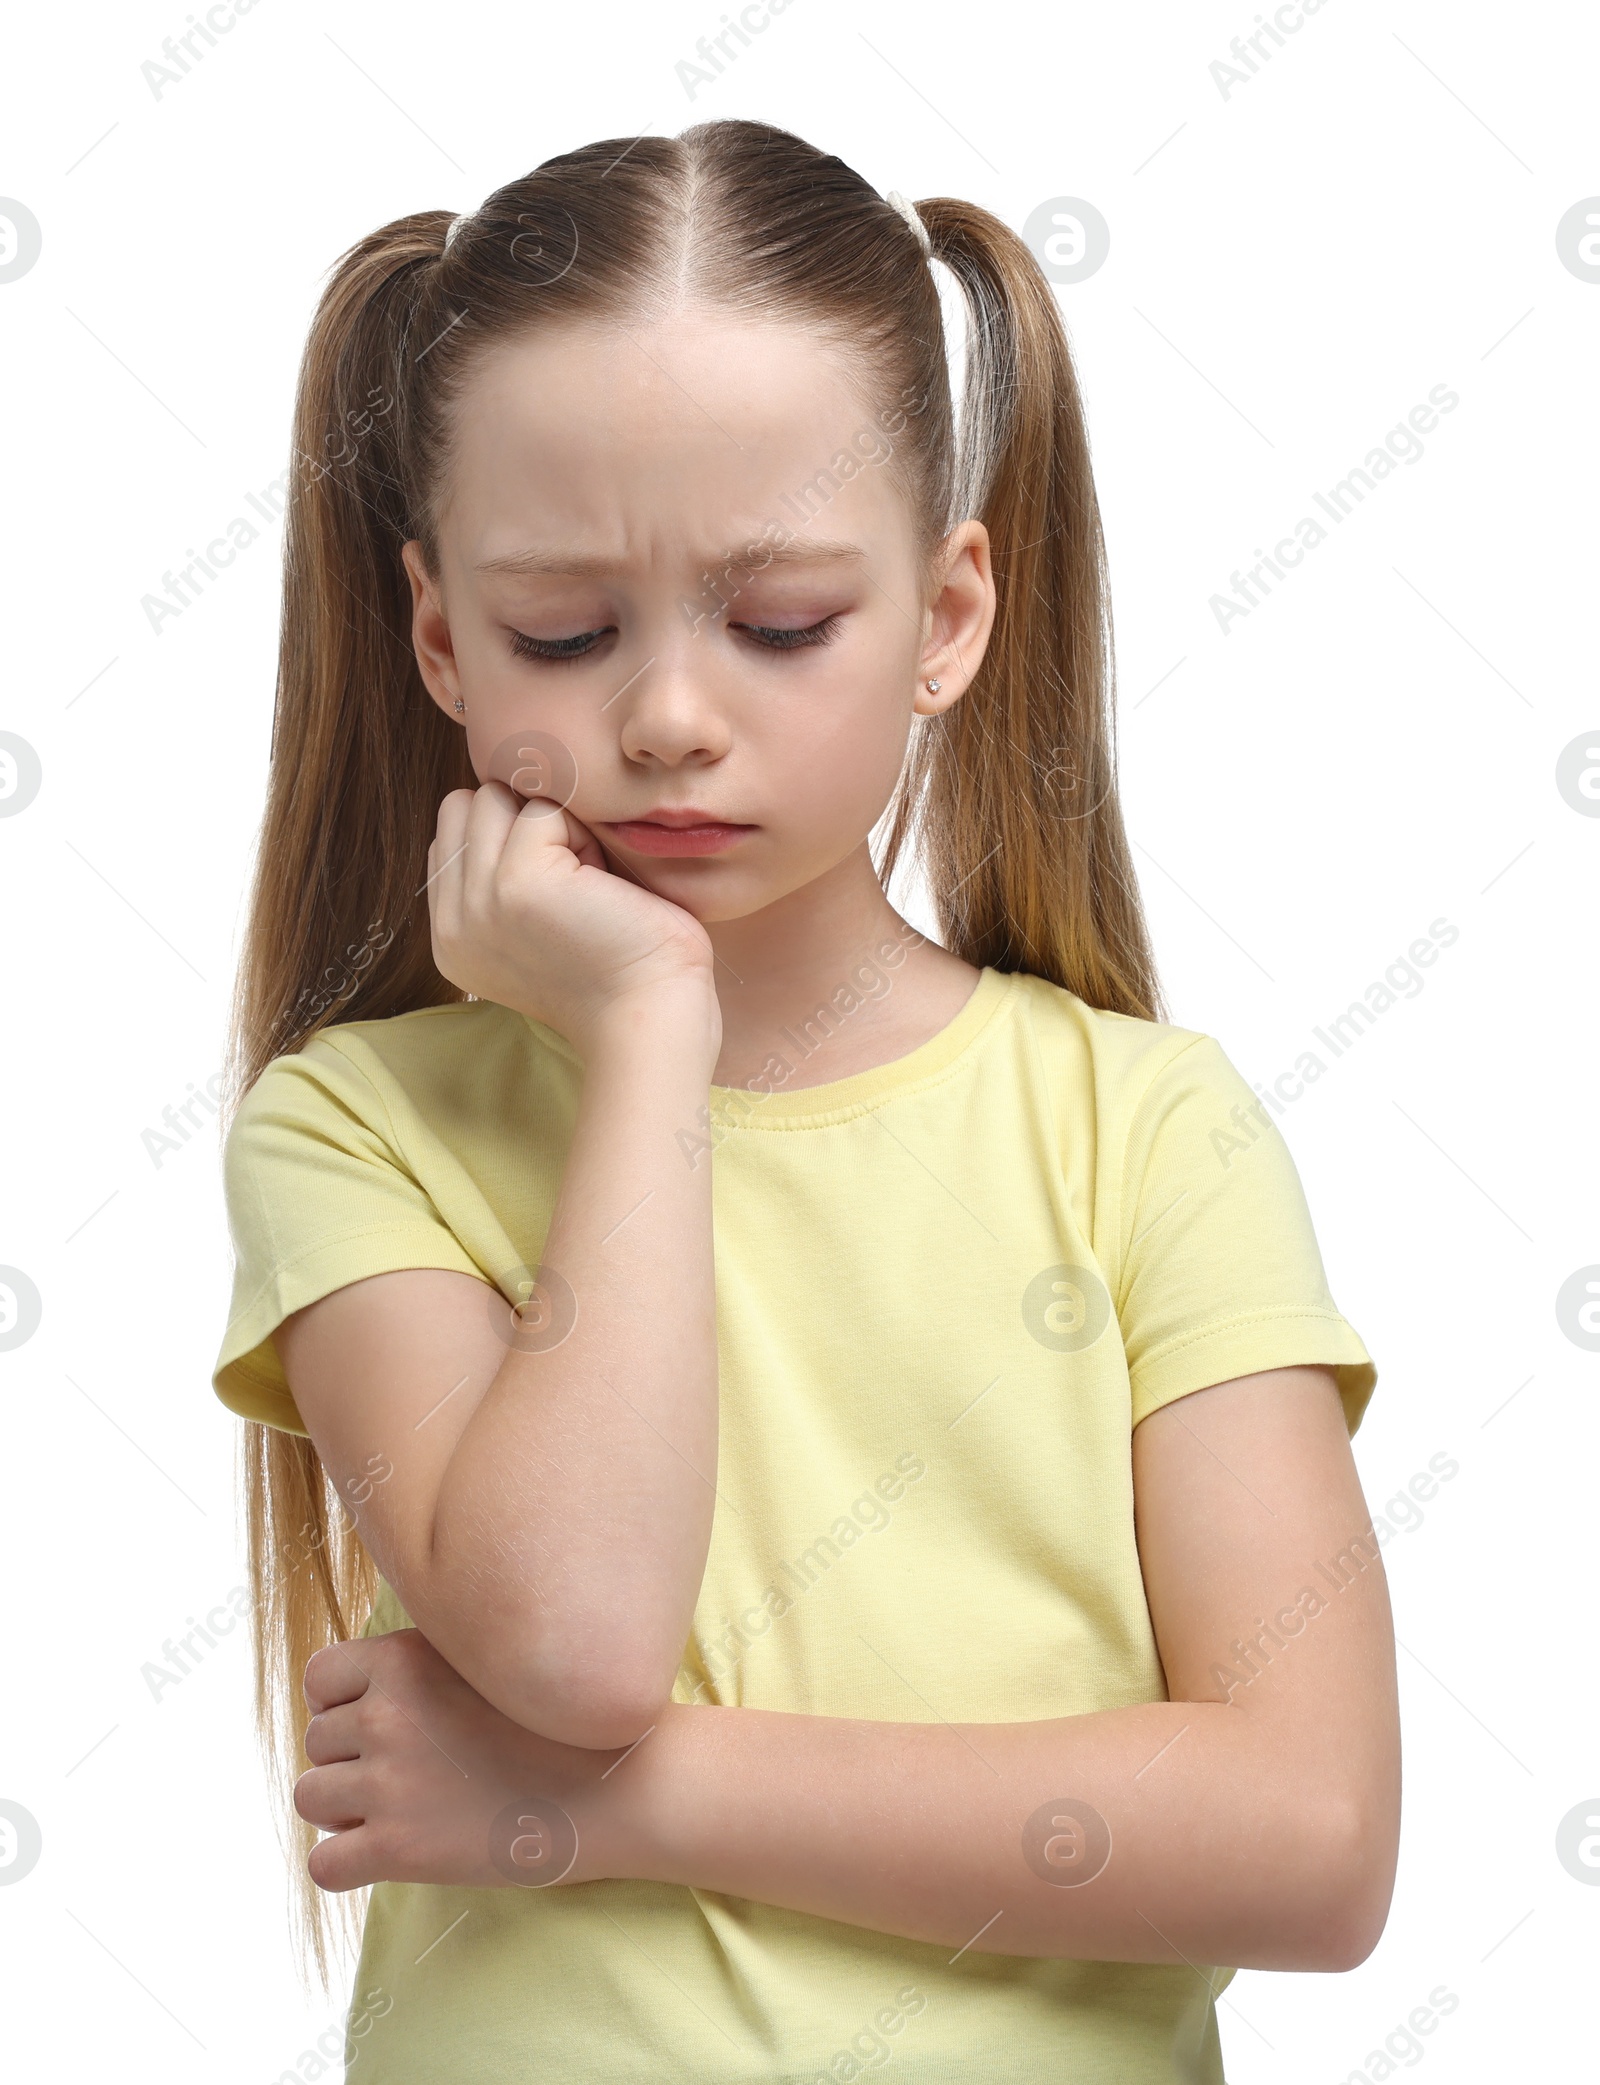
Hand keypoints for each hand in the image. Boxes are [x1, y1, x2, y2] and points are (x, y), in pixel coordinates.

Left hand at [294, 1628, 661, 1892]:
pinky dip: (346, 1865)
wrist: (614, 1784)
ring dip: (345, 1810)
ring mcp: (388, 1781)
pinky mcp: (396, 1847)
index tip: (375, 1724)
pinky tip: (388, 1856)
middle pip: (316, 1742)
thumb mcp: (486, 1660)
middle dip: (350, 1759)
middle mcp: (386, 1713)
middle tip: (409, 1774)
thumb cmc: (558, 1725)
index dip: (339, 1703)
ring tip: (400, 1811)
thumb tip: (366, 1687)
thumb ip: (422, 1666)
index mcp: (404, 1658)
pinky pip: (323, 1865)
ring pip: (310, 1799)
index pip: (320, 1678)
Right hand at [427, 780, 718, 1057]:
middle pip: (466, 805)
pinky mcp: (515, 882)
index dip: (510, 839)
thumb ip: (497, 877)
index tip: (559, 888)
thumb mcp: (534, 926)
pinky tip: (602, 885)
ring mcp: (477, 901)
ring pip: (496, 798)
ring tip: (586, 882)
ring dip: (552, 826)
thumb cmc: (619, 968)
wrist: (651, 1016)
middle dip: (523, 823)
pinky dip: (583, 834)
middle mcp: (452, 924)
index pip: (450, 836)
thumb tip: (495, 799)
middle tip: (575, 879)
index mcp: (451, 938)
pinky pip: (543, 809)